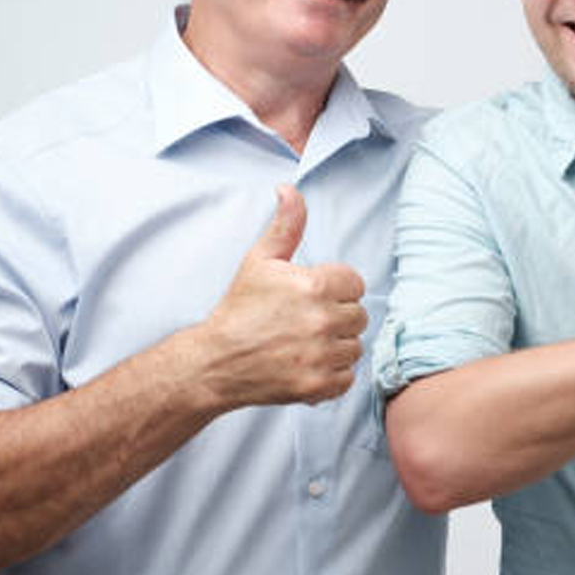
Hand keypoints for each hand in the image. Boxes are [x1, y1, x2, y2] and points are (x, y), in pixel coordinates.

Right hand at [198, 185, 366, 408]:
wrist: (215, 361)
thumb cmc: (240, 309)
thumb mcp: (261, 260)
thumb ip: (286, 224)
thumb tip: (289, 189)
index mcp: (314, 285)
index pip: (355, 283)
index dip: (335, 288)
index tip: (311, 295)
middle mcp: (321, 320)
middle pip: (358, 315)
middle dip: (336, 316)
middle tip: (305, 320)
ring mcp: (320, 355)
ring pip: (354, 346)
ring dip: (336, 346)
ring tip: (305, 342)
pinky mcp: (317, 385)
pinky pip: (347, 377)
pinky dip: (332, 374)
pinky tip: (308, 363)